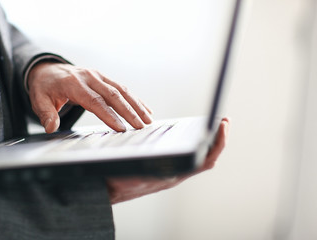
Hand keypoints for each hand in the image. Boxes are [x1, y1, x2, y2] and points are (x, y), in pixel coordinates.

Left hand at [28, 62, 152, 132]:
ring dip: (136, 105)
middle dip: (129, 112)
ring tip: (148, 120)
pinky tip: (146, 109)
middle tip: (140, 126)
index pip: (94, 101)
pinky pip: (122, 88)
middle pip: (113, 95)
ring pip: (121, 90)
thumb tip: (51, 127)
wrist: (48, 70)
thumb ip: (46, 114)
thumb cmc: (45, 87)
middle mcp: (89, 77)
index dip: (109, 115)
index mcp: (73, 83)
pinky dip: (135, 99)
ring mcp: (98, 76)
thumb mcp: (39, 100)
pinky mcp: (104, 78)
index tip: (121, 128)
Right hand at [107, 118, 229, 203]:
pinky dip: (195, 144)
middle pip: (207, 156)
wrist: (109, 187)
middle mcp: (177, 173)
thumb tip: (167, 166)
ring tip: (214, 126)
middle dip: (218, 139)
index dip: (218, 142)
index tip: (223, 124)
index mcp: (173, 175)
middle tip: (225, 121)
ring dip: (209, 141)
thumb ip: (148, 170)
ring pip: (199, 156)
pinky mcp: (167, 168)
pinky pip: (188, 156)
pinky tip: (192, 135)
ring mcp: (173, 171)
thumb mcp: (132, 172)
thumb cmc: (118, 180)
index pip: (206, 160)